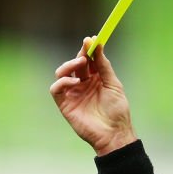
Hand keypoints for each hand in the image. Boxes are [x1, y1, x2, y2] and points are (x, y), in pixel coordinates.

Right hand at [50, 38, 136, 156]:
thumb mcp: (113, 84)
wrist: (114, 133)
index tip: (91, 40)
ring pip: (62, 73)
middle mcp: (82, 85)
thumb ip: (104, 65)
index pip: (87, 60)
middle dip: (79, 55)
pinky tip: (75, 83)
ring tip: (80, 64)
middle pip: (75, 64)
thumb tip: (97, 44)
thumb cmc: (117, 111)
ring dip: (68, 65)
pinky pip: (56, 89)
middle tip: (85, 51)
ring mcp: (73, 95)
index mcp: (95, 79)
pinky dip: (62, 82)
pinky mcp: (65, 105)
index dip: (88, 49)